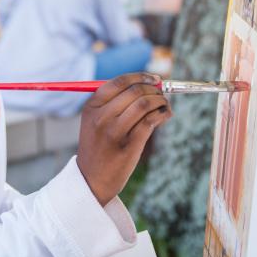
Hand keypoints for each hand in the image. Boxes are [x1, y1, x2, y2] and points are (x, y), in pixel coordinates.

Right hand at [76, 73, 171, 204]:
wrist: (92, 180)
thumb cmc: (99, 146)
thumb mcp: (95, 121)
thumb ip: (114, 102)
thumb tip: (148, 84)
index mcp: (92, 107)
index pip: (119, 82)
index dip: (141, 76)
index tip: (155, 79)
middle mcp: (101, 117)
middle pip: (134, 91)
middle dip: (154, 89)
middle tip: (162, 94)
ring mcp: (114, 132)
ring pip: (144, 104)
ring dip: (160, 101)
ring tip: (164, 105)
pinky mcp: (129, 146)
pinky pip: (150, 121)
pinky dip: (162, 114)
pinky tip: (165, 115)